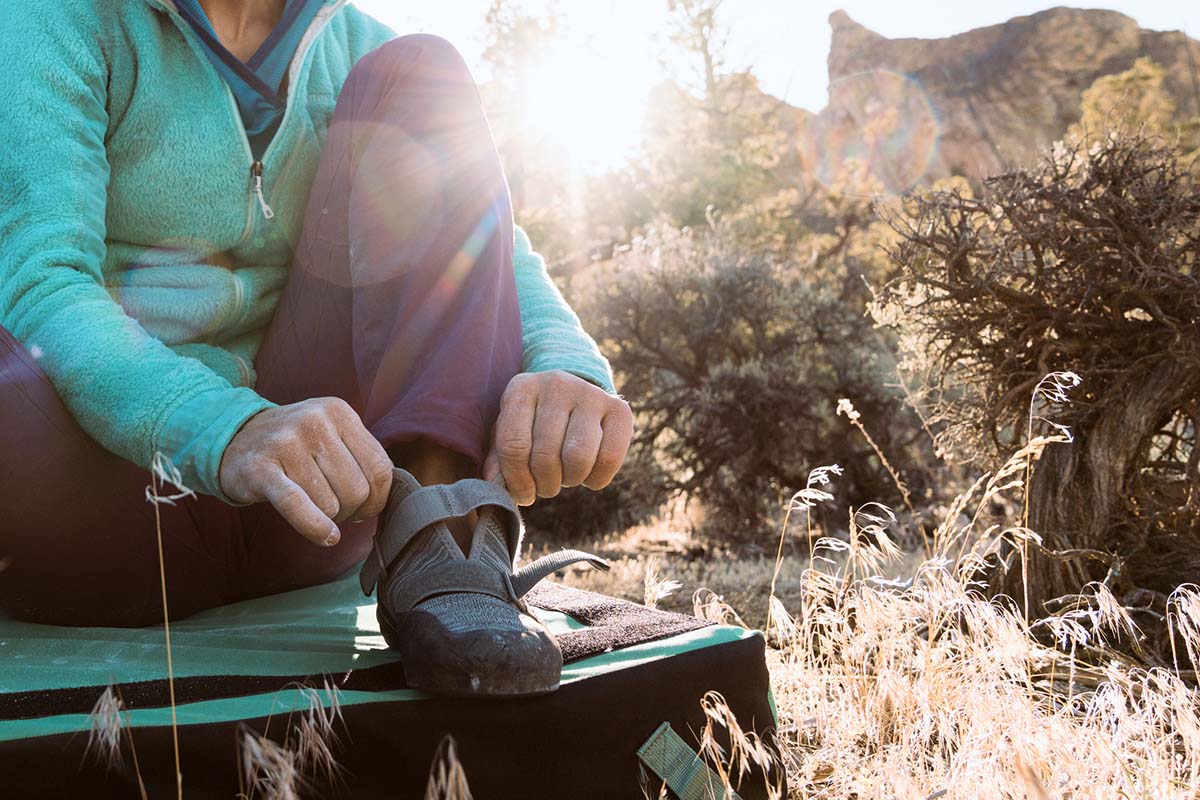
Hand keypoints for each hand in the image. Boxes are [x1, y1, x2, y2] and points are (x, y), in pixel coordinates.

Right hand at [218, 398, 393, 545]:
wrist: (234, 438)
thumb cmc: (295, 445)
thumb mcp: (331, 434)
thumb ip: (360, 457)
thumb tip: (383, 498)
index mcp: (338, 412)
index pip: (379, 466)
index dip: (378, 498)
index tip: (366, 508)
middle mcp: (314, 421)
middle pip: (357, 489)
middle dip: (349, 510)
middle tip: (333, 508)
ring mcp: (286, 442)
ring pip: (330, 503)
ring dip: (325, 516)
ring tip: (311, 505)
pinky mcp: (261, 467)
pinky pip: (298, 506)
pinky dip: (315, 527)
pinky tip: (326, 536)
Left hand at [483, 370, 633, 505]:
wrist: (575, 398)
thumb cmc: (534, 423)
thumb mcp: (511, 434)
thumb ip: (499, 461)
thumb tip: (497, 488)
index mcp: (522, 388)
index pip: (514, 444)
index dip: (517, 480)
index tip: (523, 495)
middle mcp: (556, 384)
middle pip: (546, 455)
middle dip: (545, 484)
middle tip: (546, 486)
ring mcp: (590, 394)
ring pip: (578, 457)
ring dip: (570, 480)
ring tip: (565, 477)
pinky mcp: (619, 408)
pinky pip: (610, 458)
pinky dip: (596, 479)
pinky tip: (588, 476)